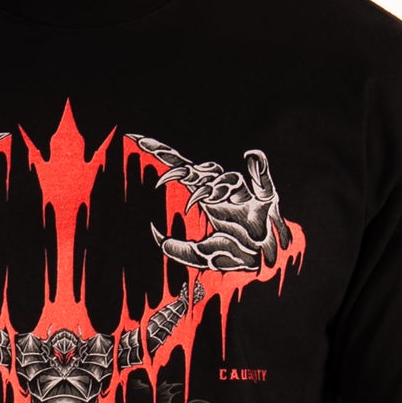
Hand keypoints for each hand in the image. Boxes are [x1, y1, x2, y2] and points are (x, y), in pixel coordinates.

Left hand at [132, 137, 290, 271]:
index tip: (138, 141)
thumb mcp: (202, 255)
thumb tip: (164, 242)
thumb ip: (182, 251)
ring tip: (210, 198)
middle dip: (182, 167)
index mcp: (205, 197)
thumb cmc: (232, 253)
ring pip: (228, 179)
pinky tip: (252, 158)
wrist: (260, 262)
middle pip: (200, 170)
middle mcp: (221, 191)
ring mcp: (242, 195)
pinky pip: (263, 182)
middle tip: (166, 168)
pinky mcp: (263, 201)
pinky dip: (260, 169)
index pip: (182, 169)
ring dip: (218, 185)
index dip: (162, 153)